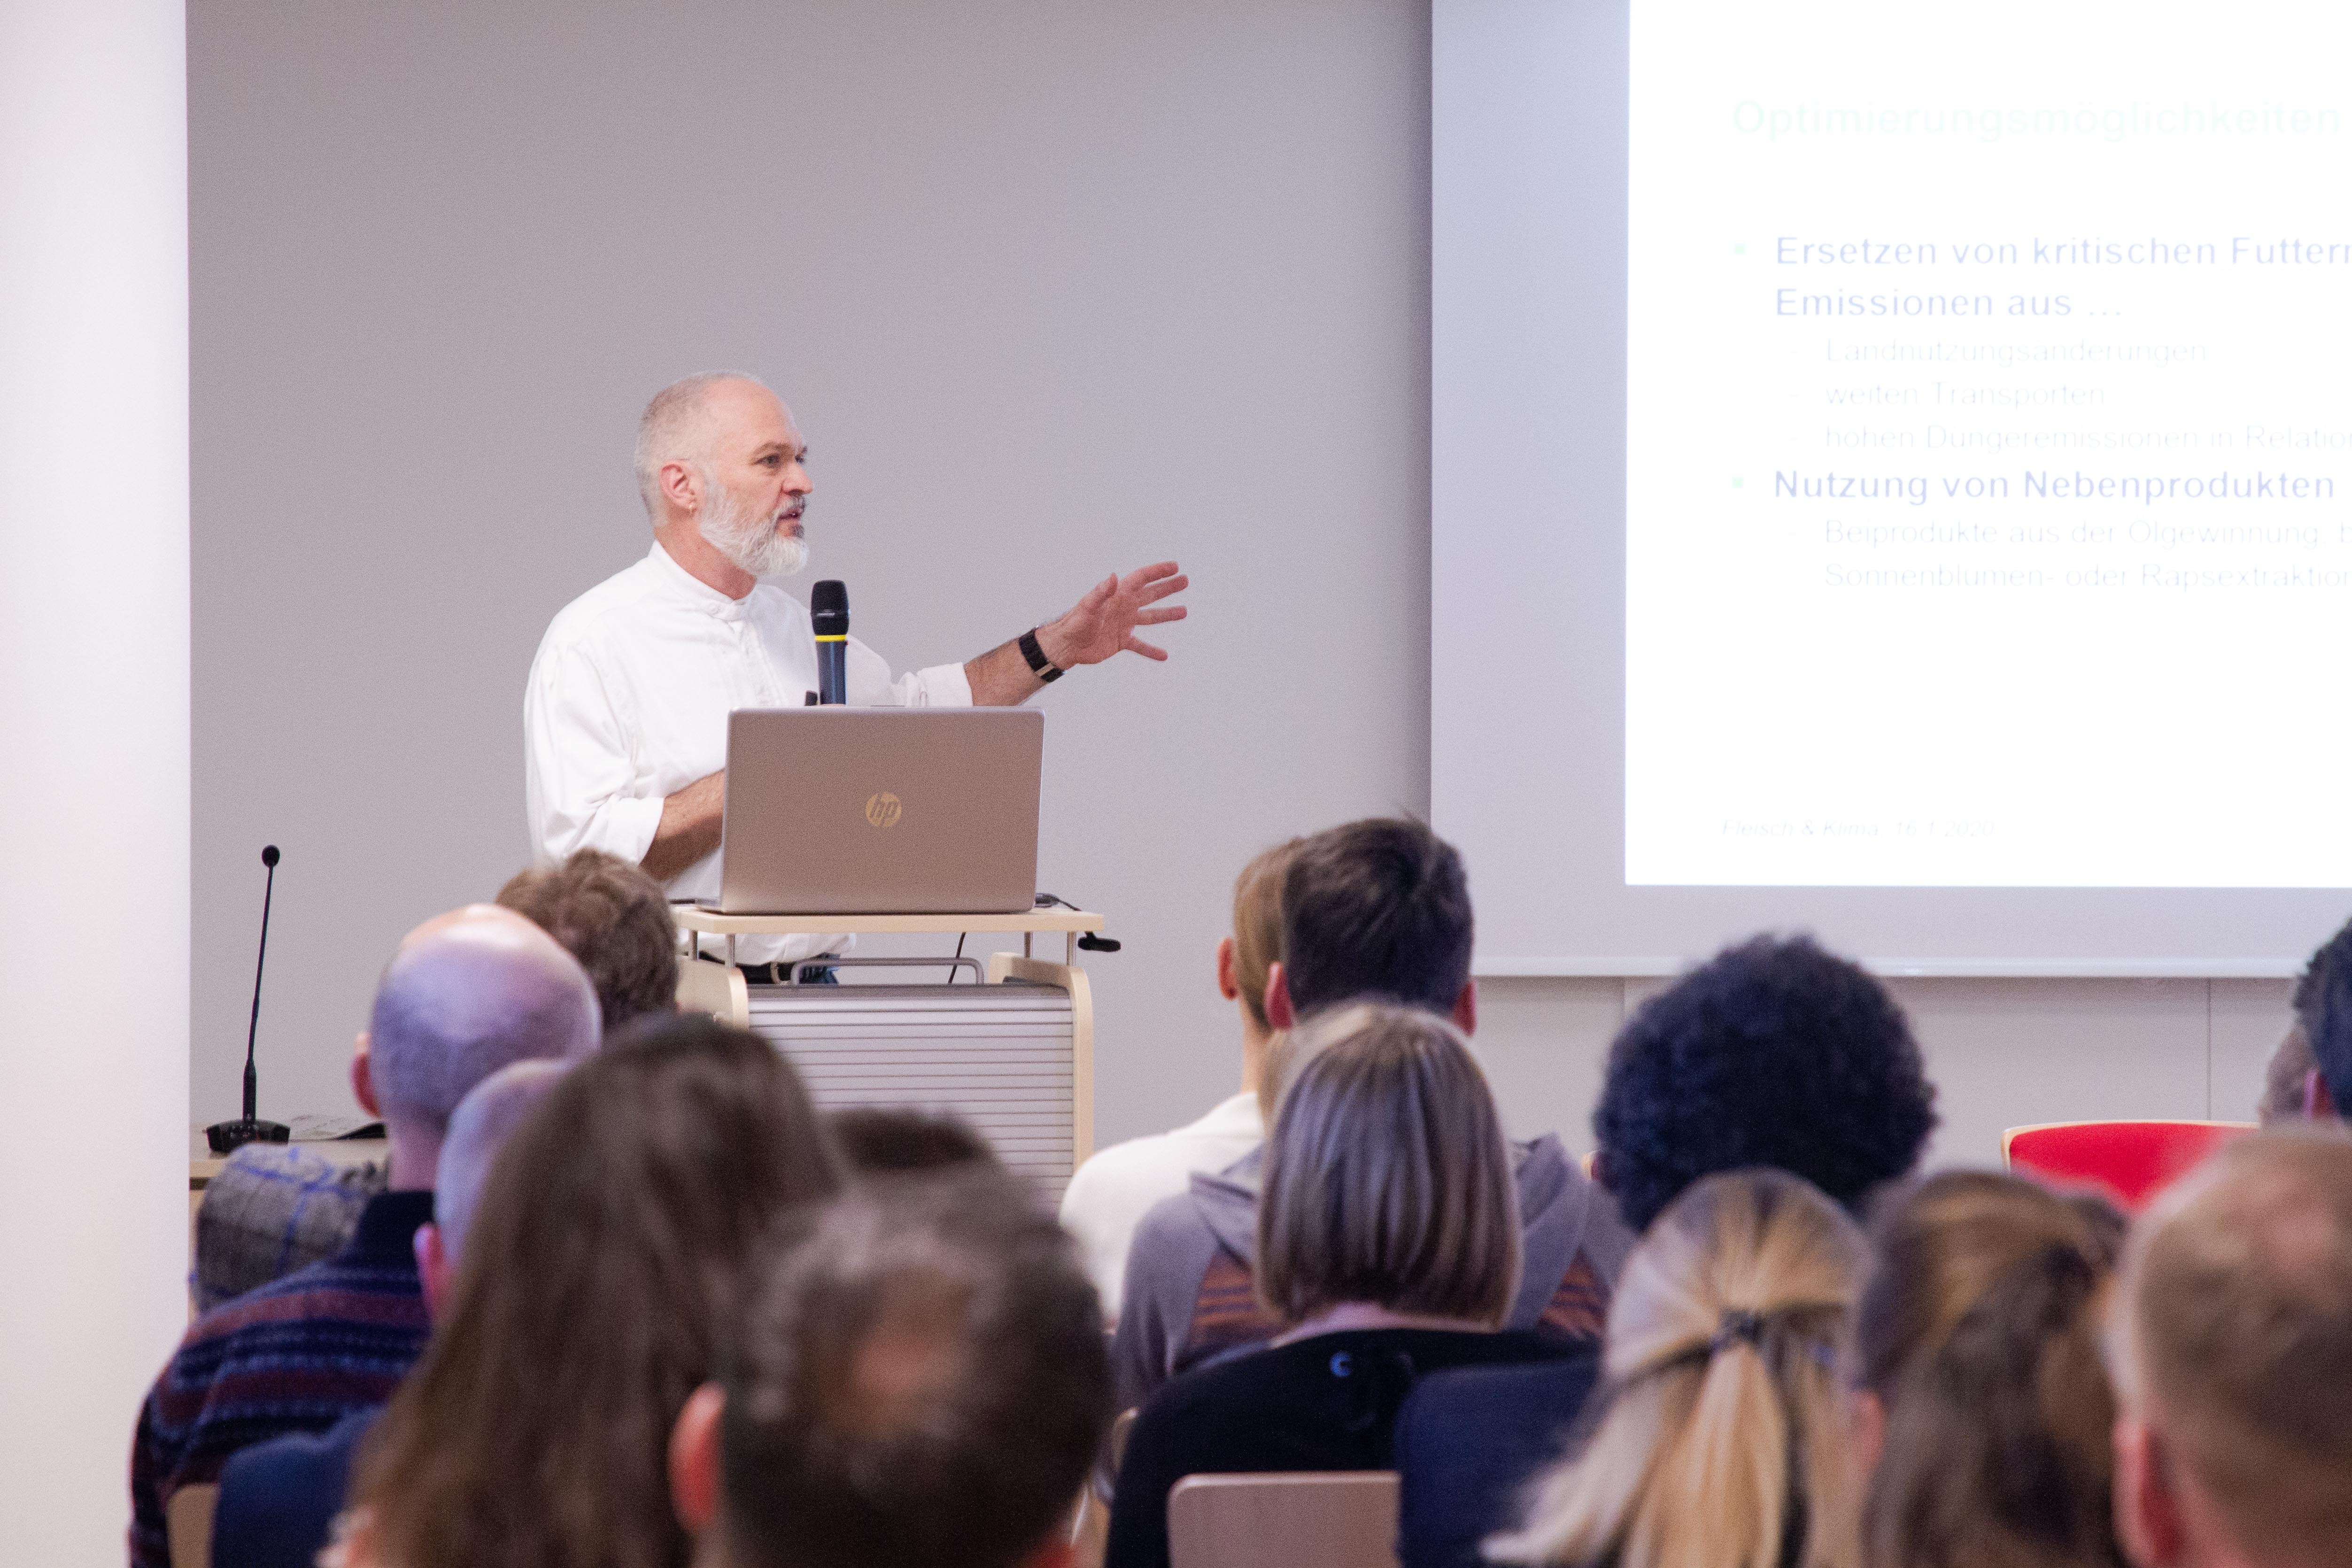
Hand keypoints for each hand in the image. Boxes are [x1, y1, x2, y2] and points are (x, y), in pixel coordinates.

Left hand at [1037, 562, 1188, 666]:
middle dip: (1168, 587)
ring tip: (1184, 612)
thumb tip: (1114, 576)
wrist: (1066, 645)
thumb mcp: (1088, 605)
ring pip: (1150, 617)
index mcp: (1118, 595)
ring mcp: (1124, 624)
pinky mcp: (1121, 641)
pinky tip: (1164, 655)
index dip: (1158, 572)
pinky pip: (1140, 645)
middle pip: (1150, 594)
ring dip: (1166, 615)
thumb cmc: (1075, 622)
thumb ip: (1102, 591)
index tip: (1175, 567)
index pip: (1141, 579)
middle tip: (1185, 580)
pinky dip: (1151, 650)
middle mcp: (1124, 607)